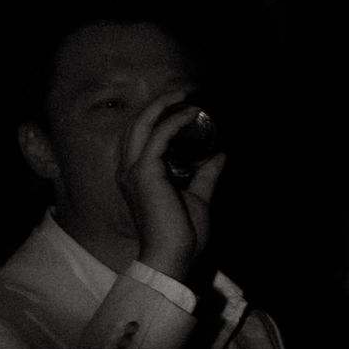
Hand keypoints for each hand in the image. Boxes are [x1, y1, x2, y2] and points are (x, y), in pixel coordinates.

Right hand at [116, 88, 220, 282]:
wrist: (172, 256)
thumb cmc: (182, 235)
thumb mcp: (198, 199)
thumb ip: (205, 177)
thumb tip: (220, 156)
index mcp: (136, 176)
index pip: (141, 137)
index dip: (159, 117)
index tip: (184, 106)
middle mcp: (128, 170)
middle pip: (137, 125)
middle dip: (159, 103)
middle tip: (184, 91)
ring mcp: (132, 171)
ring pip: (143, 124)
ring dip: (164, 105)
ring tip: (186, 93)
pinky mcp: (144, 173)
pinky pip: (159, 137)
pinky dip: (174, 121)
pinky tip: (191, 114)